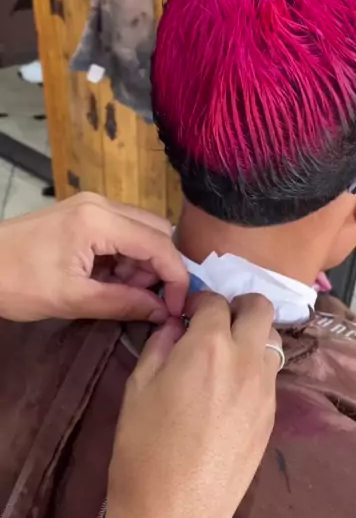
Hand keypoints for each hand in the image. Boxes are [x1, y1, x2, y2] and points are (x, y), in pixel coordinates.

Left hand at [0, 192, 187, 322]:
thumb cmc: (17, 282)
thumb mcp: (72, 299)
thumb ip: (123, 303)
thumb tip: (164, 313)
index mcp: (99, 221)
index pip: (159, 244)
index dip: (176, 278)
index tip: (176, 308)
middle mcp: (102, 204)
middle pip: (157, 231)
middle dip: (160, 269)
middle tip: (146, 300)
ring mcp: (93, 205)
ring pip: (142, 231)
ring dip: (143, 264)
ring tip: (121, 292)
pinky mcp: (85, 213)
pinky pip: (123, 231)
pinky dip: (126, 257)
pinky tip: (109, 279)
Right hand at [88, 292, 281, 517]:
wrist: (175, 513)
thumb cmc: (144, 447)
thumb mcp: (138, 387)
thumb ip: (160, 346)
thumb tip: (175, 327)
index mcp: (209, 344)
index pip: (214, 300)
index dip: (199, 301)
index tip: (187, 313)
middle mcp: (246, 358)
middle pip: (260, 308)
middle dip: (239, 306)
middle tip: (216, 324)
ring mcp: (265, 388)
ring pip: (272, 341)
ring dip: (252, 336)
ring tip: (226, 357)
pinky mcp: (273, 416)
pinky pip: (270, 376)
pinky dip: (255, 369)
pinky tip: (231, 392)